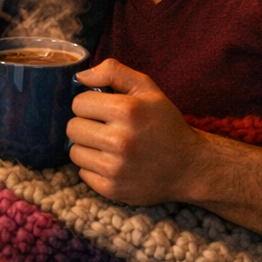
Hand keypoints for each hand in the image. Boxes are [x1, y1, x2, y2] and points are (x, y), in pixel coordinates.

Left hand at [67, 58, 202, 204]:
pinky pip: (82, 173)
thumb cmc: (165, 123)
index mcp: (127, 111)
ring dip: (87, 146)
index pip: (79, 103)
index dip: (89, 103)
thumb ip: (113, 72)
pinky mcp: (113, 189)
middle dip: (85, 124)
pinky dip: (93, 167)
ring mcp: (116, 168)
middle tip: (103, 127)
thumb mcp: (147, 88)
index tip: (103, 108)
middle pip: (72, 127)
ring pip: (74, 152)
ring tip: (107, 144)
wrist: (189, 167)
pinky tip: (112, 162)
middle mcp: (120, 140)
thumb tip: (80, 77)